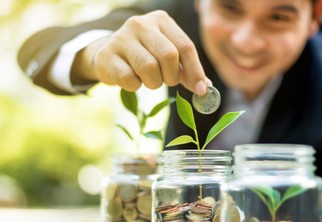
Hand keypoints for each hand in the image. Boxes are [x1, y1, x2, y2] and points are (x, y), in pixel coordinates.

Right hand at [73, 10, 207, 94]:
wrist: (109, 56)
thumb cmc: (145, 56)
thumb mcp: (167, 56)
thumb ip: (185, 70)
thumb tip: (205, 88)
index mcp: (161, 20)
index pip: (185, 46)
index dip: (195, 71)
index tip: (201, 90)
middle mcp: (141, 24)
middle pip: (169, 56)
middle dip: (172, 76)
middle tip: (166, 81)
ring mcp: (121, 38)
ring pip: (149, 68)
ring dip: (153, 83)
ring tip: (148, 79)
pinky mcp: (107, 56)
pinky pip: (129, 79)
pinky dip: (135, 86)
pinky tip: (132, 79)